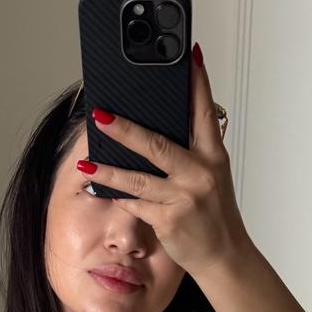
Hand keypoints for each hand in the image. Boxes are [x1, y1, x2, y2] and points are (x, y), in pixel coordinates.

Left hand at [78, 46, 249, 273]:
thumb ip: (191, 151)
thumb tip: (159, 128)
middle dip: (125, 129)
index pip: (203, 111)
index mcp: (213, 156)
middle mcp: (200, 173)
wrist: (224, 256)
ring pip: (137, 178)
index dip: (197, 82)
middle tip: (100, 114)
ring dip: (108, 169)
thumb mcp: (211, 176)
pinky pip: (136, 204)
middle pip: (157, 144)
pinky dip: (120, 197)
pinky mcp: (169, 219)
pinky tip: (105, 189)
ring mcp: (184, 197)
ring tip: (86, 161)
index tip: (189, 55)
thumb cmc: (214, 214)